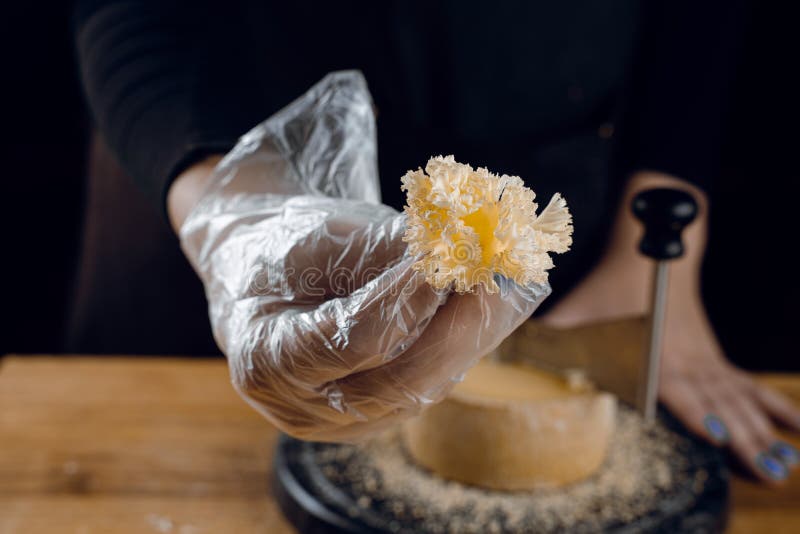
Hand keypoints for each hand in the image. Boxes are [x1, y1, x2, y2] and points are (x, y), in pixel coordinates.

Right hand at [172, 72, 547, 440]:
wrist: (263, 281)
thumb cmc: (286, 249)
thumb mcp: (320, 236)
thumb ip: (385, 251)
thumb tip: (462, 252)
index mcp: (265, 359)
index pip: (353, 341)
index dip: (407, 302)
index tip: (448, 262)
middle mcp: (300, 408)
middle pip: (396, 384)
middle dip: (453, 332)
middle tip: (491, 282)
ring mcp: (338, 424)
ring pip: (420, 392)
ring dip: (466, 341)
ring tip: (498, 290)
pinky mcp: (371, 420)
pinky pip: (423, 390)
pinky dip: (455, 350)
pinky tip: (481, 312)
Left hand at [541, 171, 799, 481]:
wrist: (654, 252)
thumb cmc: (610, 286)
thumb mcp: (575, 308)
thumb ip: (548, 335)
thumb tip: (506, 354)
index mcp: (654, 352)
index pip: (676, 387)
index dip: (695, 411)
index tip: (716, 435)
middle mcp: (685, 359)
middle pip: (717, 403)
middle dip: (742, 437)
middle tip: (768, 471)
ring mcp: (703, 358)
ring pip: (737, 399)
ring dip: (762, 431)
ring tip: (783, 464)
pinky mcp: (712, 357)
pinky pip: (745, 385)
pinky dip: (770, 406)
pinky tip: (793, 427)